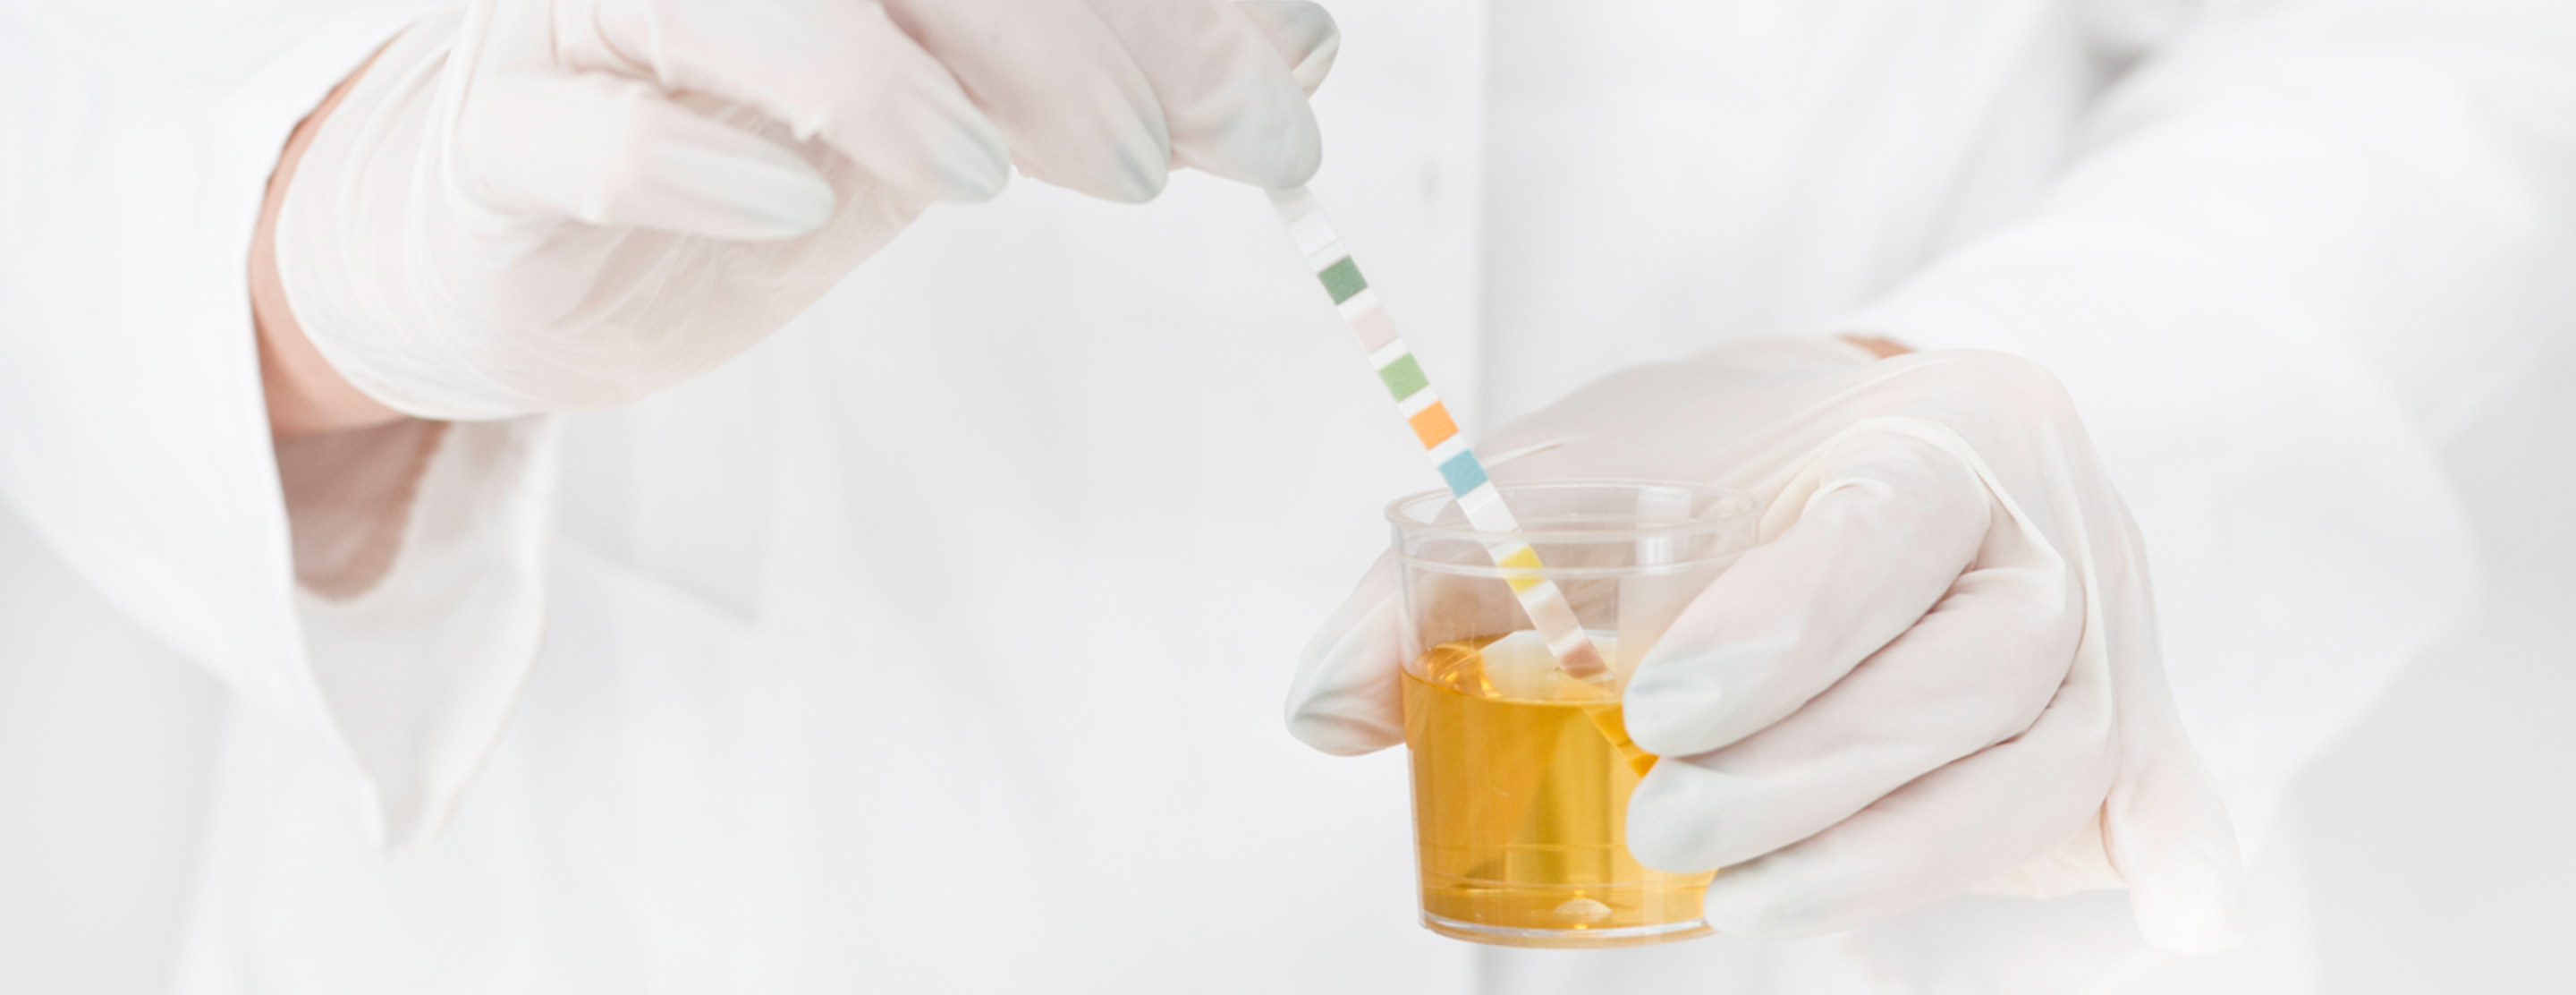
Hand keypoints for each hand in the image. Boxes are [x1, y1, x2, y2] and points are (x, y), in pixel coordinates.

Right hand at [267, 0, 1337, 420]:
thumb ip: (1115, 65)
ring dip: (869, 72)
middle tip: (1163, 155)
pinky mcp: (499, 135)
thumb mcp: (963, 102)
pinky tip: (791, 206)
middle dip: (1053, 32)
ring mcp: (582, 13)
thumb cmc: (750, 140)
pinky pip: (574, 124)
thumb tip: (1299, 51)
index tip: (1272, 90)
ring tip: (982, 177)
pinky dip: (682, 156)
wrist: (528, 252)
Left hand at [1287, 338, 2244, 951]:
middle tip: (1664, 826)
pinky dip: (2170, 842)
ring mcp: (2103, 623)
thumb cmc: (1719, 458)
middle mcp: (2047, 518)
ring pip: (2043, 758)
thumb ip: (1432, 588)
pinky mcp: (2118, 718)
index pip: (1884, 530)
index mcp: (1931, 425)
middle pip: (1976, 666)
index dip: (1788, 632)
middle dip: (1815, 768)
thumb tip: (1321, 712)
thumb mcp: (1570, 475)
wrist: (1861, 434)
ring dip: (1895, 852)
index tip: (1660, 707)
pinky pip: (2158, 779)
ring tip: (1744, 907)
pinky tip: (2174, 911)